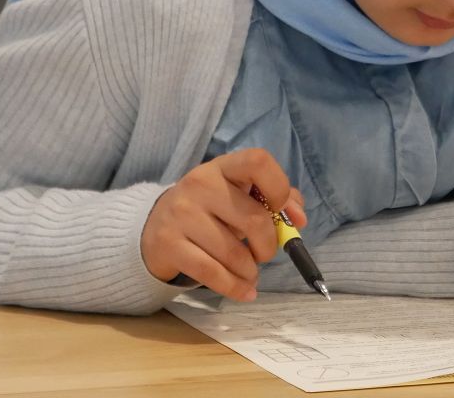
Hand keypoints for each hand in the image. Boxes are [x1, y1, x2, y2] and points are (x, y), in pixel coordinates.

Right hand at [141, 148, 305, 300]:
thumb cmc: (210, 209)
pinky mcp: (168, 244)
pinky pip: (211, 273)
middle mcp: (200, 184)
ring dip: (250, 271)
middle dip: (268, 246)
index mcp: (224, 167)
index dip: (279, 187)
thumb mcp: (238, 194)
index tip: (280, 211)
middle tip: (264, 254)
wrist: (154, 224)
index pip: (258, 161)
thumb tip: (299, 220)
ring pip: (233, 253)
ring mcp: (181, 213)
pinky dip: (235, 287)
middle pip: (253, 219)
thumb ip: (275, 199)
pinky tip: (245, 291)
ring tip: (250, 273)